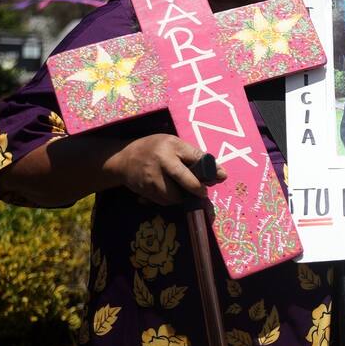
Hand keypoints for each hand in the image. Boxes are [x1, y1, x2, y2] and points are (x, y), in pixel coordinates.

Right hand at [107, 134, 226, 205]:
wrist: (124, 158)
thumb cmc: (155, 148)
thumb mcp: (174, 144)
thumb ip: (195, 156)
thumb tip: (220, 174)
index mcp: (172, 146)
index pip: (195, 157)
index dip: (210, 169)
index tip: (220, 177)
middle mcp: (162, 161)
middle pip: (184, 179)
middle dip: (197, 188)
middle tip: (203, 192)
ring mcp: (152, 178)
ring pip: (175, 195)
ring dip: (183, 197)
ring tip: (184, 191)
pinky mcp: (146, 191)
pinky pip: (164, 201)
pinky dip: (171, 200)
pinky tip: (171, 192)